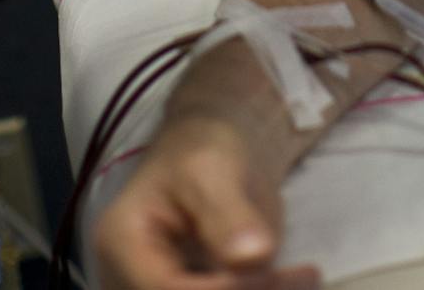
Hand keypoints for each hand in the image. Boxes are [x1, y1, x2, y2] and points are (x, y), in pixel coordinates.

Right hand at [93, 116, 318, 289]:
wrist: (209, 153)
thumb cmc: (202, 148)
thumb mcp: (212, 166)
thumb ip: (228, 213)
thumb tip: (253, 258)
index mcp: (121, 245)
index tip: (274, 270)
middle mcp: (128, 278)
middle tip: (302, 276)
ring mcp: (153, 288)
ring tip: (301, 276)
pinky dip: (258, 289)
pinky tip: (292, 280)